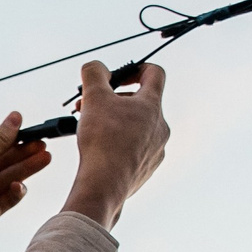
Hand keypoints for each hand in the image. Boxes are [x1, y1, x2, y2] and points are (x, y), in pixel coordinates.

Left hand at [0, 111, 53, 251]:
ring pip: (10, 175)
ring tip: (45, 158)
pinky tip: (18, 186)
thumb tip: (14, 118)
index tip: (27, 130)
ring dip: (27, 167)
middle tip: (42, 144)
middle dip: (23, 151)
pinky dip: (16, 191)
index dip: (8, 135)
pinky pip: (10, 197)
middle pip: (4, 158)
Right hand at [60, 60, 167, 229]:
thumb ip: (94, 72)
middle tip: (90, 106)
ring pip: (137, 127)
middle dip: (115, 100)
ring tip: (92, 128)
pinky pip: (135, 149)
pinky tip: (101, 151)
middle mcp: (160, 126)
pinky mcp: (147, 168)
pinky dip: (119, 144)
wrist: (106, 183)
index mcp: (152, 105)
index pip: (155, 73)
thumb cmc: (103, 139)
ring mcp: (156, 149)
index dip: (135, 68)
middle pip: (141, 102)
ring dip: (115, 122)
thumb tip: (97, 67)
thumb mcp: (94, 96)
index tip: (117, 78)